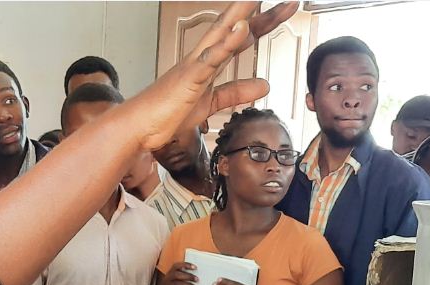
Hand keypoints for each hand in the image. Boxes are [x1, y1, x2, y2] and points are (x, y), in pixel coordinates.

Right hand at [125, 2, 298, 151]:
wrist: (138, 127)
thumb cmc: (166, 114)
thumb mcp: (211, 102)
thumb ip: (236, 91)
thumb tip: (264, 84)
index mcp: (208, 62)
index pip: (241, 36)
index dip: (264, 22)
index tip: (286, 9)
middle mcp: (202, 57)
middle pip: (235, 27)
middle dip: (262, 12)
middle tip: (290, 2)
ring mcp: (194, 65)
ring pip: (222, 34)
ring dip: (242, 15)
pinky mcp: (188, 78)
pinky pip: (210, 58)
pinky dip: (226, 43)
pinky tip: (240, 30)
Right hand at [156, 263, 197, 284]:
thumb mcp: (177, 282)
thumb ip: (183, 277)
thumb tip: (197, 275)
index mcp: (169, 274)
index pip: (176, 266)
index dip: (185, 265)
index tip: (195, 267)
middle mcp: (167, 280)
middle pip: (176, 275)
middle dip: (188, 276)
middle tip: (197, 279)